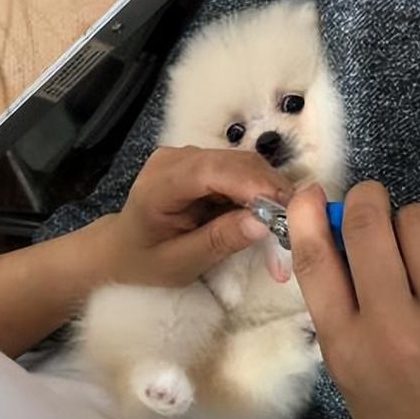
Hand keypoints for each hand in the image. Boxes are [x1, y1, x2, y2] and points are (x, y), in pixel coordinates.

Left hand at [96, 145, 292, 286]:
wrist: (122, 249)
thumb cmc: (145, 261)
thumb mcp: (180, 263)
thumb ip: (219, 240)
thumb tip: (262, 224)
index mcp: (160, 183)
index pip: (212, 171)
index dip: (252, 185)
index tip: (286, 209)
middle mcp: (176, 158)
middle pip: (235, 163)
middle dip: (270, 190)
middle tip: (297, 224)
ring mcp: (190, 156)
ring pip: (244, 165)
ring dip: (270, 192)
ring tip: (286, 224)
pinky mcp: (204, 162)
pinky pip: (241, 171)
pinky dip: (260, 192)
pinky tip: (269, 215)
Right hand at [288, 181, 419, 418]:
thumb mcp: (353, 380)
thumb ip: (342, 311)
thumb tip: (337, 238)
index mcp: (349, 350)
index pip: (316, 261)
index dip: (309, 215)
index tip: (311, 193)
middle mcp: (396, 327)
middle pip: (370, 223)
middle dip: (368, 203)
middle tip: (375, 211)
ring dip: (415, 225)